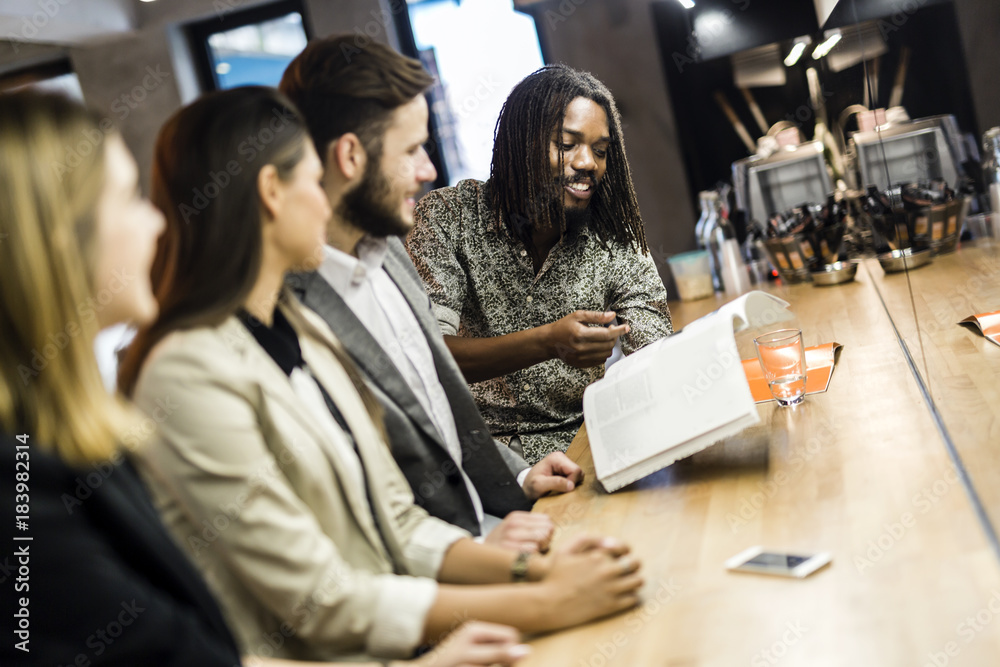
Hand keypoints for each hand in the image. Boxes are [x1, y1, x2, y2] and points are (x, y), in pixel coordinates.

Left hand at [409, 622, 529, 666]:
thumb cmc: (446, 664)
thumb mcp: (473, 659)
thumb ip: (499, 654)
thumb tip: (526, 651)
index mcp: (477, 629)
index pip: (511, 636)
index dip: (511, 652)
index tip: (503, 664)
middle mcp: (476, 633)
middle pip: (506, 644)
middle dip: (503, 658)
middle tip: (487, 665)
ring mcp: (473, 643)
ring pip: (498, 654)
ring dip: (493, 663)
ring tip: (474, 665)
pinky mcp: (470, 654)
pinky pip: (488, 659)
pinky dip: (485, 664)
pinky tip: (471, 665)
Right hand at [482, 511, 553, 552]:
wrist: (479, 557)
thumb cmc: (501, 543)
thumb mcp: (512, 527)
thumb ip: (530, 524)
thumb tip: (552, 527)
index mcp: (515, 517)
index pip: (546, 519)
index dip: (547, 530)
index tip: (540, 536)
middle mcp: (513, 525)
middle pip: (547, 530)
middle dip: (546, 539)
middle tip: (537, 546)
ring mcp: (511, 539)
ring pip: (542, 540)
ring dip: (540, 548)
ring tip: (530, 552)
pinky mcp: (511, 552)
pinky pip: (534, 552)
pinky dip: (533, 556)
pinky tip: (525, 558)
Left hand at [522, 452, 583, 499]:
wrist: (526, 488)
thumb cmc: (530, 486)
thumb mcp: (539, 485)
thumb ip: (555, 483)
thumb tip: (571, 485)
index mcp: (556, 458)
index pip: (575, 470)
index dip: (572, 482)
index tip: (562, 490)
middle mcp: (561, 458)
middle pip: (578, 472)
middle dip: (572, 483)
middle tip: (560, 490)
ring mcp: (564, 464)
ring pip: (578, 476)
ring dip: (571, 485)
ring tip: (559, 488)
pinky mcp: (565, 471)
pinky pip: (575, 479)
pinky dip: (570, 485)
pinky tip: (561, 488)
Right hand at [535, 534, 641, 630]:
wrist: (550, 604)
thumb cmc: (555, 577)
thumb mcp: (563, 552)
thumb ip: (583, 540)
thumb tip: (606, 540)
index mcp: (598, 556)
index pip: (625, 548)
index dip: (626, 551)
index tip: (623, 555)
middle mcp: (607, 571)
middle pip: (635, 564)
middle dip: (634, 564)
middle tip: (628, 569)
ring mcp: (611, 589)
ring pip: (638, 581)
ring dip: (635, 580)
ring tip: (628, 582)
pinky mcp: (611, 605)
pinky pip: (633, 599)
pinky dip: (631, 596)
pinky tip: (622, 595)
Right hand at [544, 311, 628, 367]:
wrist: (550, 341)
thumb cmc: (563, 326)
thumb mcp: (578, 316)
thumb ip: (596, 316)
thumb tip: (612, 315)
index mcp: (581, 334)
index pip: (606, 334)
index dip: (618, 331)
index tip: (626, 327)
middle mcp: (581, 348)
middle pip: (608, 345)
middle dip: (614, 337)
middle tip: (610, 329)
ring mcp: (582, 358)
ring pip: (606, 354)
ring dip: (609, 345)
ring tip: (603, 337)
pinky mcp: (582, 364)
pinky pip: (600, 361)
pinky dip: (603, 353)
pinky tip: (598, 345)